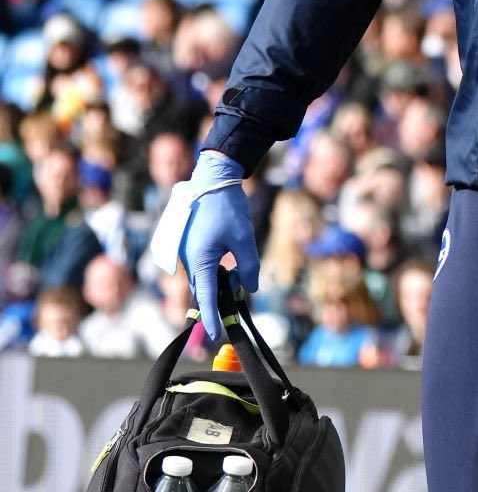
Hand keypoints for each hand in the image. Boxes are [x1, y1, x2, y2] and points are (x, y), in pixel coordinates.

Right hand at [169, 151, 258, 341]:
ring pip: (205, 277)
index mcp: (200, 261)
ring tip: (239, 276)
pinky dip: (216, 271)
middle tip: (239, 302)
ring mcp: (186, 253)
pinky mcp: (189, 246)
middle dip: (222, 298)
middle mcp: (188, 261)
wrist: (213, 182)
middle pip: (205, 290)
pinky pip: (202, 266)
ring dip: (221, 282)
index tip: (214, 334)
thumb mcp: (244, 238)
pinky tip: (230, 264)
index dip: (212, 318)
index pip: (207, 298)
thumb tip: (250, 288)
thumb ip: (249, 266)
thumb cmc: (227, 209)